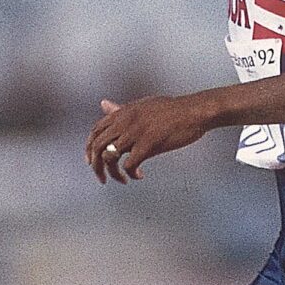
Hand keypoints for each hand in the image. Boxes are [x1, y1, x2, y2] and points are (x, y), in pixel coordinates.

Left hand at [86, 94, 215, 183]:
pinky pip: (129, 164)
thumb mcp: (141, 106)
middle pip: (97, 146)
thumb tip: (104, 104)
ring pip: (110, 157)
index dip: (90, 148)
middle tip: (102, 177)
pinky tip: (139, 176)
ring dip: (112, 173)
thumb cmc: (172, 110)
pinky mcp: (149, 143)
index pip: (95, 131)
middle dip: (95, 166)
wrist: (194, 111)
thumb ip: (121, 109)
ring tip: (122, 180)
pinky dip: (131, 174)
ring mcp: (136, 132)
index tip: (92, 162)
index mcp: (123, 112)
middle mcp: (125, 121)